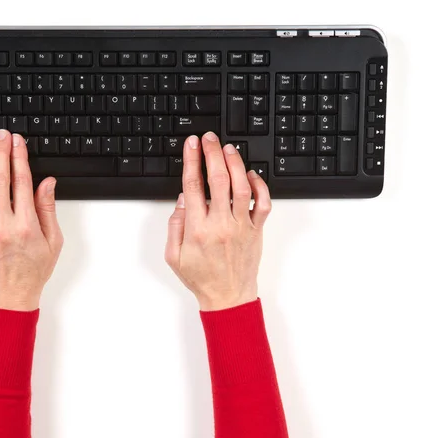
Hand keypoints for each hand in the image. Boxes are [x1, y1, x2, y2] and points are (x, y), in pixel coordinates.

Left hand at [0, 129, 62, 310]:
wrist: (10, 297)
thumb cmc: (33, 271)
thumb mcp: (53, 242)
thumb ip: (47, 210)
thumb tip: (47, 183)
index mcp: (25, 226)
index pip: (21, 183)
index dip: (19, 158)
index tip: (18, 142)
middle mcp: (2, 225)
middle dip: (0, 153)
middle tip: (1, 136)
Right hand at [165, 132, 271, 310]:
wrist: (228, 298)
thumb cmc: (201, 278)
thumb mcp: (174, 256)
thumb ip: (175, 226)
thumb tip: (183, 200)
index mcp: (198, 229)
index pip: (193, 185)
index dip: (192, 160)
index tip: (191, 145)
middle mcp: (221, 224)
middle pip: (218, 179)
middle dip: (213, 153)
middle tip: (209, 139)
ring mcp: (242, 227)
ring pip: (242, 187)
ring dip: (236, 164)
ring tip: (229, 149)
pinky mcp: (257, 231)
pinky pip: (264, 204)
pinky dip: (260, 186)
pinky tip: (252, 174)